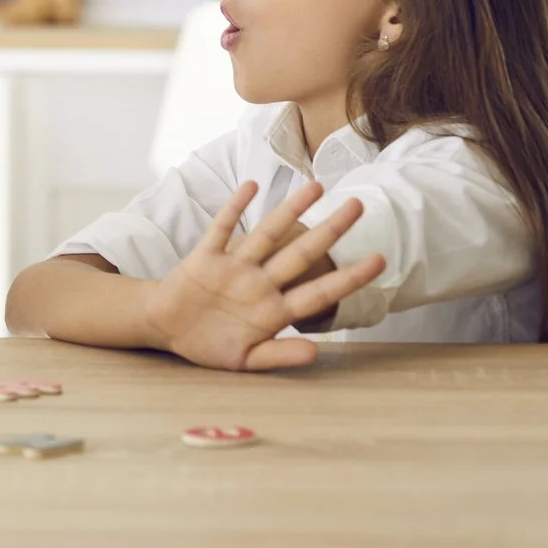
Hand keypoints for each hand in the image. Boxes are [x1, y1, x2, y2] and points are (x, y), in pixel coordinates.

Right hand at [144, 179, 384, 370]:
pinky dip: (236, 208)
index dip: (349, 277)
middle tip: (359, 205)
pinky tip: (252, 186)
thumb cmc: (209, 346)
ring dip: (291, 210)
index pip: (319, 292)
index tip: (380, 261)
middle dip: (331, 230)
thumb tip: (316, 353)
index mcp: (273, 311)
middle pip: (302, 253)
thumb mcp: (244, 360)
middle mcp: (260, 283)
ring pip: (268, 234)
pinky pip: (223, 227)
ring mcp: (235, 268)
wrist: (167, 328)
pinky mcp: (207, 257)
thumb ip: (278, 356)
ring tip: (316, 186)